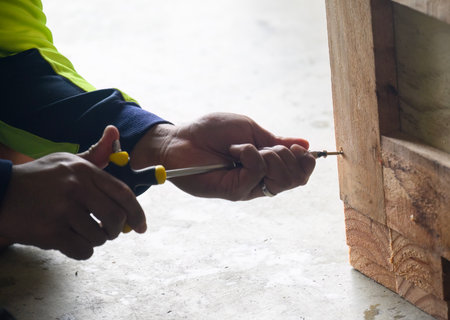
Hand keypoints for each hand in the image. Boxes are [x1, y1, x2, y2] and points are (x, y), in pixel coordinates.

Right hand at [0, 126, 145, 259]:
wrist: (0, 193)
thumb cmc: (39, 178)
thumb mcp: (66, 160)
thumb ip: (95, 153)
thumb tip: (114, 131)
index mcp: (84, 171)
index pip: (123, 194)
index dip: (137, 213)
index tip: (142, 226)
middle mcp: (77, 189)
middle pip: (115, 218)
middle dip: (116, 230)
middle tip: (109, 232)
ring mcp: (63, 211)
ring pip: (99, 237)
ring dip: (96, 240)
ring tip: (83, 232)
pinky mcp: (50, 232)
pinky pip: (83, 250)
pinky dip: (83, 251)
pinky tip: (73, 242)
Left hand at [130, 113, 315, 199]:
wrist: (181, 139)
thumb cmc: (211, 132)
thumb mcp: (250, 130)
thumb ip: (276, 142)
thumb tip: (306, 145)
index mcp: (267, 165)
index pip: (299, 173)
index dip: (306, 161)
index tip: (297, 147)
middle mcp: (261, 179)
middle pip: (296, 179)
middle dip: (287, 157)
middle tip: (264, 147)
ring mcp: (248, 186)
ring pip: (281, 180)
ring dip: (270, 156)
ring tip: (246, 148)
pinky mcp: (235, 191)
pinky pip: (257, 174)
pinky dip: (249, 155)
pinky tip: (234, 150)